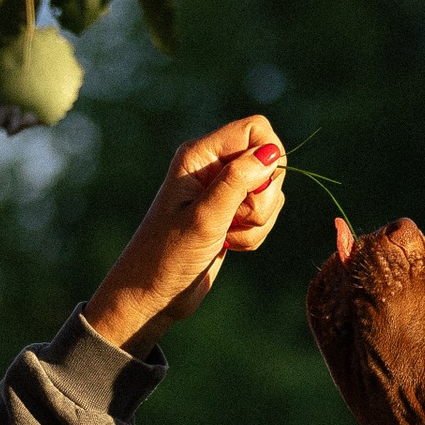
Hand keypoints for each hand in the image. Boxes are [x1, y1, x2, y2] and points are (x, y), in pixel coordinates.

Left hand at [82, 116, 286, 352]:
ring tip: (226, 237)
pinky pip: (264, 214)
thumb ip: (237, 182)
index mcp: (200, 156)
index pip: (255, 130)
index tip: (256, 188)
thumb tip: (271, 153)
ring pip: (270, 192)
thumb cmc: (167, 256)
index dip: (268, 156)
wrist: (152, 295)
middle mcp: (212, 167)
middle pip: (269, 162)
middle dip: (262, 197)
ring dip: (257, 221)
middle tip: (234, 218)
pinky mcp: (232, 214)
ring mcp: (223, 191)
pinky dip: (254, 234)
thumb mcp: (205, 218)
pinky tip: (228, 245)